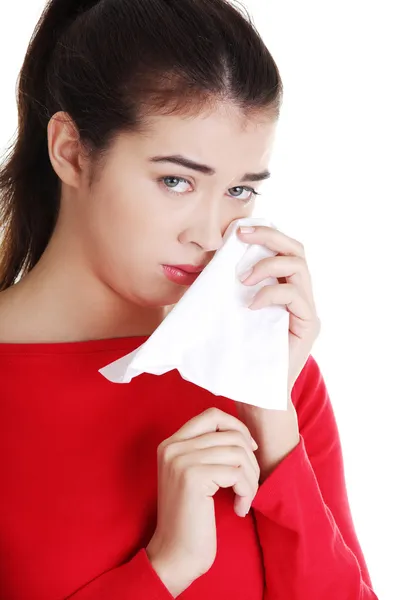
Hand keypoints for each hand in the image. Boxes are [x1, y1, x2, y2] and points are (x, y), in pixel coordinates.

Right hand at [146, 407, 259, 597]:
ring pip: (238, 453)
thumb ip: (208, 450)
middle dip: (249, 460)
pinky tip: (239, 509)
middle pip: (230, 434)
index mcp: (171, 443)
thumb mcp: (195, 476)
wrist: (175, 555)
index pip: (212, 415)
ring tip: (243, 498)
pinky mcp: (193, 477)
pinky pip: (237, 473)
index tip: (249, 451)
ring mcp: (181, 460)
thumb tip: (243, 433)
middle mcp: (173, 447)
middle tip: (247, 485)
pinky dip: (246, 492)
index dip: (237, 428)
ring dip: (250, 479)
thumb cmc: (191, 518)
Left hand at [233, 225, 320, 479]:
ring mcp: (305, 309)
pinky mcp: (308, 325)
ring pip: (300, 266)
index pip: (281, 247)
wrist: (252, 394)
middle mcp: (298, 294)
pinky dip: (272, 293)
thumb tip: (198, 262)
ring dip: (268, 264)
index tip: (236, 230)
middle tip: (241, 237)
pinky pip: (296, 296)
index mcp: (280, 286)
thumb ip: (220, 289)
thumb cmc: (236, 354)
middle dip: (269, 236)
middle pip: (296, 248)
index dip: (263, 232)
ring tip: (244, 279)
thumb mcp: (223, 314)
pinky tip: (250, 305)